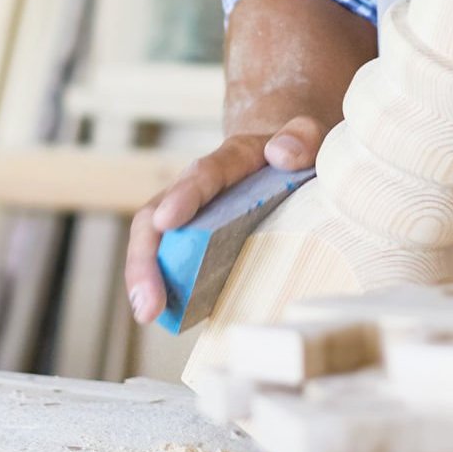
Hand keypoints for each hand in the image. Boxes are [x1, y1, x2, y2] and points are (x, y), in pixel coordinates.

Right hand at [123, 117, 327, 324]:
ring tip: (148, 312)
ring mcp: (193, 216)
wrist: (282, 152)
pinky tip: (166, 316)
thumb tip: (282, 155)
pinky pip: (173, 262)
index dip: (184, 196)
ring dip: (145, 277)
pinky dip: (166, 288)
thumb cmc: (294, 149)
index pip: (203, 174)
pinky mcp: (197, 241)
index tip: (167, 221)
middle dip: (146, 257)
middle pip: (157, 214)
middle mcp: (199, 187)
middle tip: (146, 299)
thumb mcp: (307, 135)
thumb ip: (301, 137)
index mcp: (231, 160)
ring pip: (156, 241)